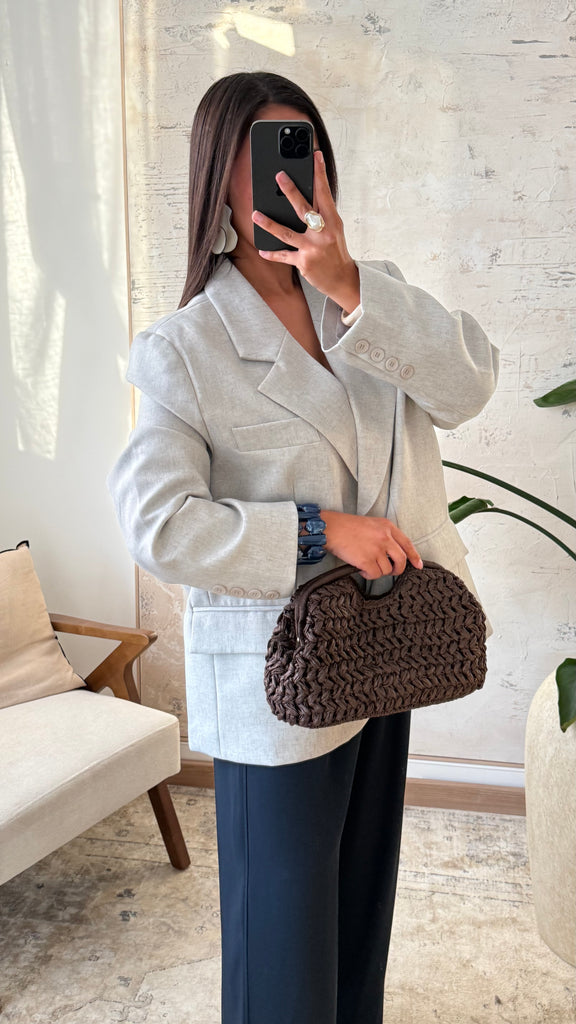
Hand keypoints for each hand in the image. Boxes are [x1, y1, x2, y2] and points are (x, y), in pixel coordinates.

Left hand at [251, 151, 360, 313]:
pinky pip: (284, 255)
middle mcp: (323, 233)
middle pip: (304, 208)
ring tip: (255, 215)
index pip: (325, 194)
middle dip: (291, 191)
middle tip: (279, 176)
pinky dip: (272, 253)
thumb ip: (321, 214)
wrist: (342, 279)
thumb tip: (302, 198)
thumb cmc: (336, 251)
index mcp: (333, 221)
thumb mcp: (334, 229)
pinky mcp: (304, 262)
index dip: (320, 174)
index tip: (315, 156)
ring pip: (287, 233)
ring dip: (269, 223)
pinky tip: (262, 250)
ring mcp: (312, 248)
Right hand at [320, 510, 423, 579]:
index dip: (414, 556)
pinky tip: (361, 569)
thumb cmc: (347, 526)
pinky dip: (368, 575)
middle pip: (401, 560)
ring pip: (387, 570)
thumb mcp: (371, 524)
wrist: (331, 528)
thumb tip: (391, 553)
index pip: (407, 543)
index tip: (418, 565)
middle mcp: (385, 538)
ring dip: (377, 571)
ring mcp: (377, 549)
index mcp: (387, 527)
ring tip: (367, 566)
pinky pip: (374, 574)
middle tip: (392, 572)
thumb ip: (384, 535)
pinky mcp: (367, 560)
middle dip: (398, 569)